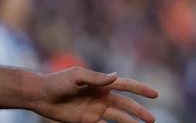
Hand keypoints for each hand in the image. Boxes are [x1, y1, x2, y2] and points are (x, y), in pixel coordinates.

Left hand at [32, 67, 157, 122]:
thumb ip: (96, 78)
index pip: (127, 86)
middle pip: (126, 105)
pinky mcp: (87, 121)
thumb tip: (116, 76)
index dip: (141, 89)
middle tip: (152, 120)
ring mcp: (96, 109)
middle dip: (139, 112)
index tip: (155, 94)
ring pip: (118, 118)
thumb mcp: (77, 76)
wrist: (40, 95)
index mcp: (103, 83)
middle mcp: (103, 96)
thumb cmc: (58, 81)